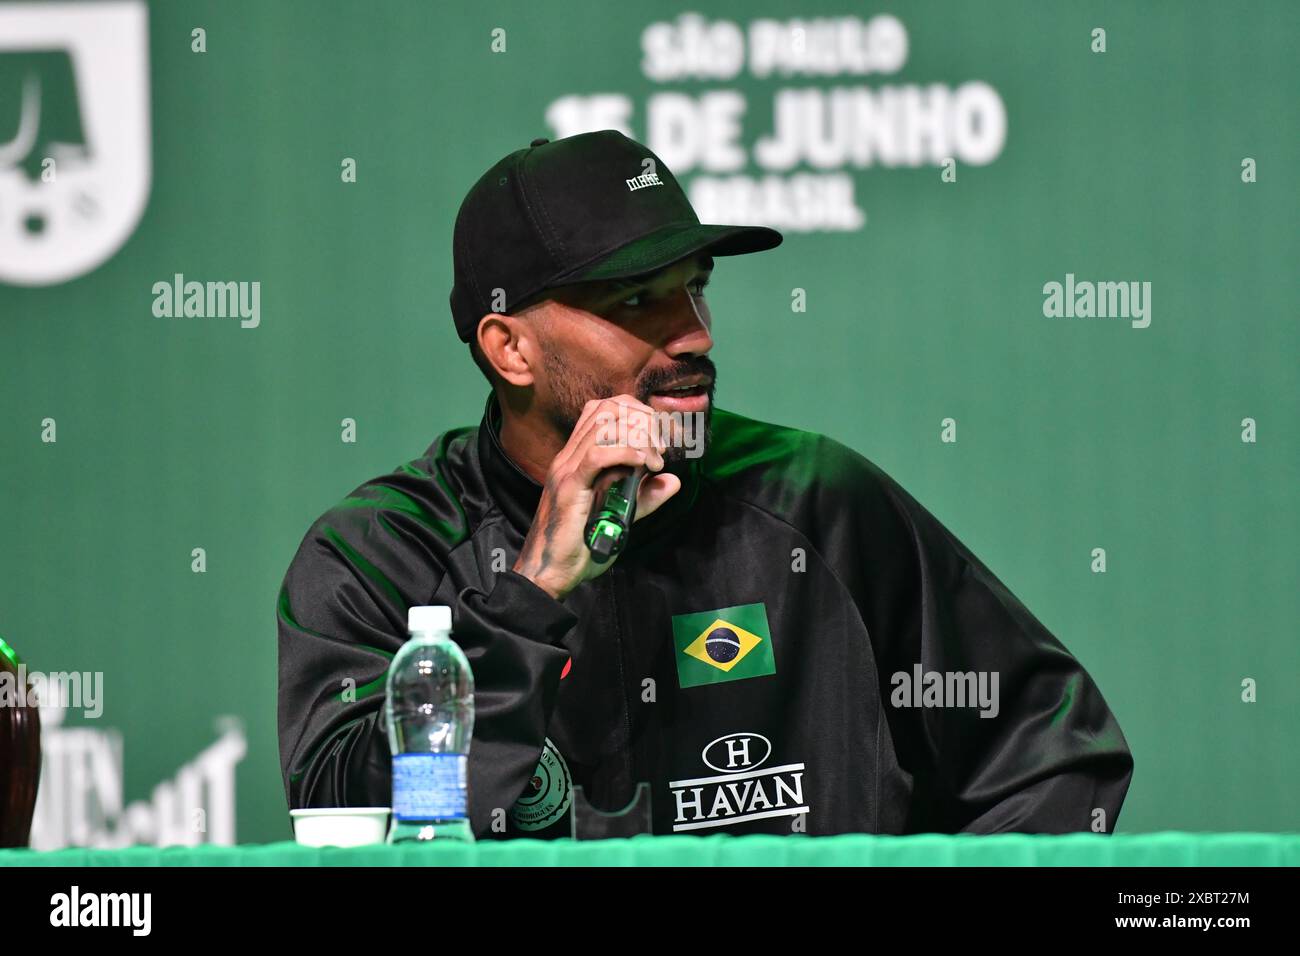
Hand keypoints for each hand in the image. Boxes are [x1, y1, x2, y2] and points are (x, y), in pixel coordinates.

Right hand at [512, 395, 680, 599]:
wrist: (549, 573)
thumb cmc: (579, 547)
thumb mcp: (620, 517)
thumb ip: (644, 497)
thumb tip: (673, 481)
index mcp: (576, 458)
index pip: (604, 410)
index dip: (637, 413)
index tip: (661, 437)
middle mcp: (569, 456)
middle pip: (608, 408)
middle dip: (643, 419)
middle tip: (662, 447)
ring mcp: (567, 469)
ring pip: (604, 424)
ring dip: (639, 435)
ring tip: (656, 459)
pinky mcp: (570, 487)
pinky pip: (598, 455)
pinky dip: (628, 452)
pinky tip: (645, 464)